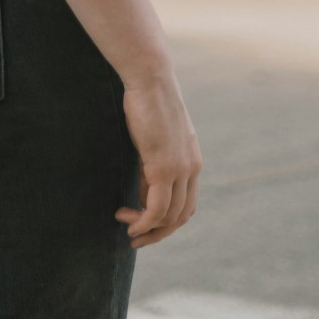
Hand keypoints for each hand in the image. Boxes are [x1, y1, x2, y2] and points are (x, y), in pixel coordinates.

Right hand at [114, 73, 201, 248]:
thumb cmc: (148, 105)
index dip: (166, 221)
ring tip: (126, 225)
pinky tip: (127, 220)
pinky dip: (142, 222)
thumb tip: (145, 191)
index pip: (187, 206)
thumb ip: (155, 166)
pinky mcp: (163, 167)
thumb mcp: (155, 141)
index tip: (143, 222)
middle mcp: (191, 169)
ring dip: (146, 228)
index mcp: (193, 162)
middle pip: (181, 217)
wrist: (150, 80)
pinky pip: (155, 208)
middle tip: (135, 238)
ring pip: (168, 217)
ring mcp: (179, 169)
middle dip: (158, 233)